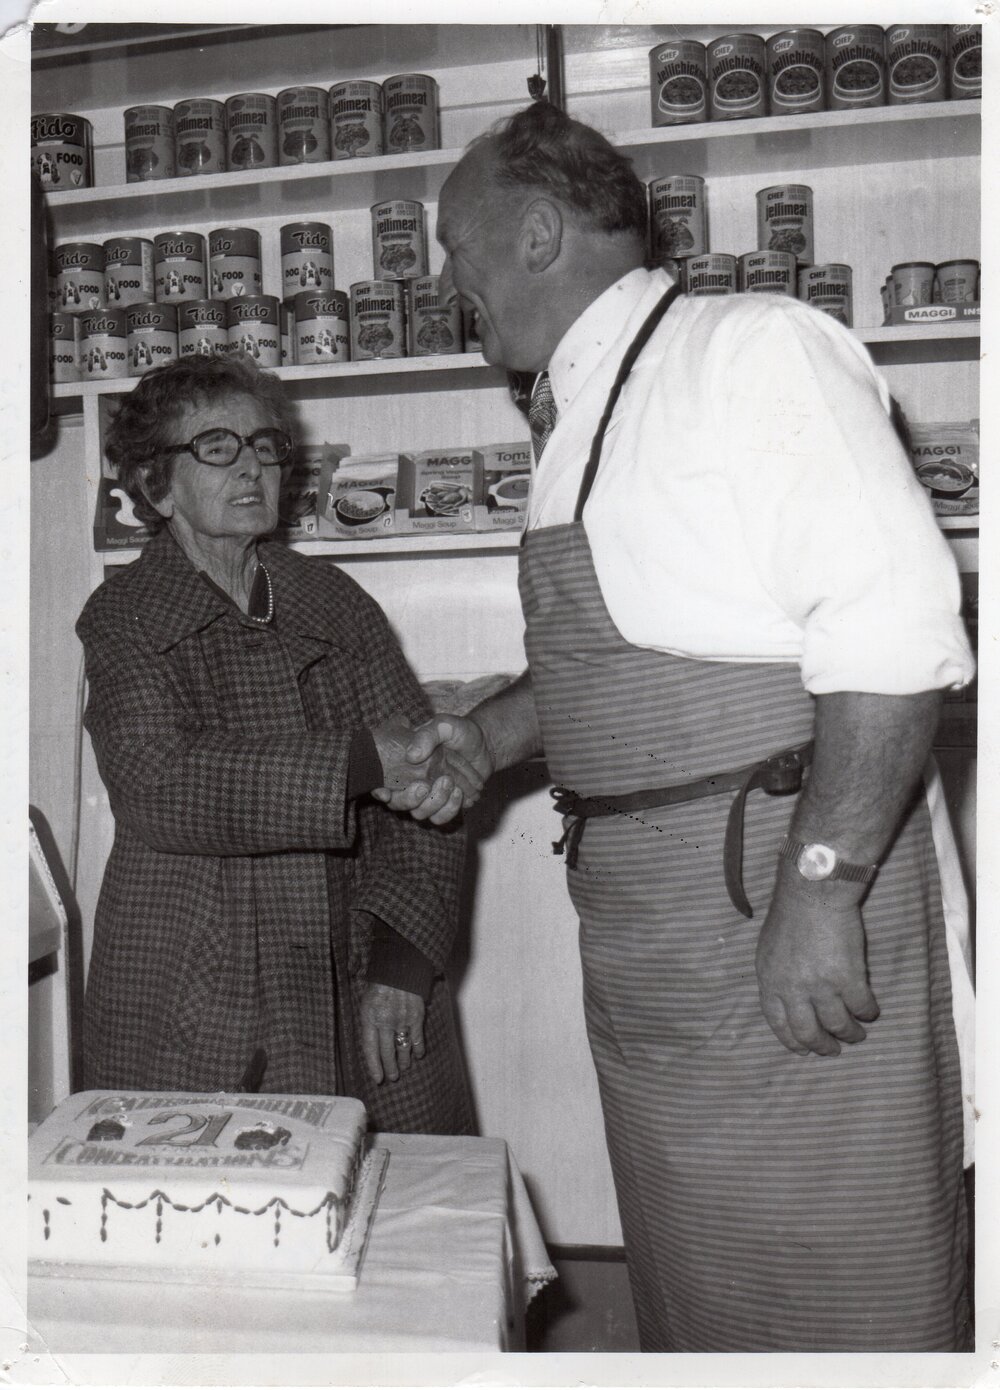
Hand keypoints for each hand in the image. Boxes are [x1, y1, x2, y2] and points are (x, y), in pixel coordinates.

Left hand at [359, 982, 425, 1083]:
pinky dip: (418, 1048)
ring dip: (404, 1061)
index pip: (370, 1048)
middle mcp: (386, 1022)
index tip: (378, 1078)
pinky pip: (417, 1038)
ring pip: (403, 1048)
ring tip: (404, 1068)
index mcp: (370, 1017)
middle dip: (390, 1067)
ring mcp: (402, 1020)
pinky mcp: (416, 1017)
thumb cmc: (379, 985)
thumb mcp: (366, 1002)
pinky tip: (418, 1055)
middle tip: (392, 1077)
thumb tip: (372, 1043)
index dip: (374, 1065)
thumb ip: (368, 1022)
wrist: (399, 968)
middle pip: (387, 1052)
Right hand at [373, 714, 493, 824]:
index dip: (379, 790)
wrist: (484, 745)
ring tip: (452, 785)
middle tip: (425, 787)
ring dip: (435, 803)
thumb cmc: (460, 732)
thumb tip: (412, 757)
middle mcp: (412, 782)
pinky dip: (450, 808)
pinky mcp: (444, 806)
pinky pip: (440, 818)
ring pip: (420, 814)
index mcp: (405, 763)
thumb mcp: (443, 725)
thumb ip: (427, 735)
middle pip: (398, 804)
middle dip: (410, 799)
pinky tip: (461, 794)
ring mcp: (429, 796)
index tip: (384, 792)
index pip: (384, 781)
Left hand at [755, 880, 878, 1057]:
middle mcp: (793, 989)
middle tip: (833, 1050)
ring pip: (837, 1025)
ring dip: (850, 1034)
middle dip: (822, 1046)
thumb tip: (788, 999)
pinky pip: (861, 1007)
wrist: (814, 892)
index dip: (792, 1041)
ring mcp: (821, 986)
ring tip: (857, 1035)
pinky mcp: (848, 979)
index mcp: (770, 981)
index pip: (778, 1024)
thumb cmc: (791, 914)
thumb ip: (778, 976)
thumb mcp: (770, 948)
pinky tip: (870, 1011)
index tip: (804, 1051)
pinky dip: (868, 1012)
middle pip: (807, 1032)